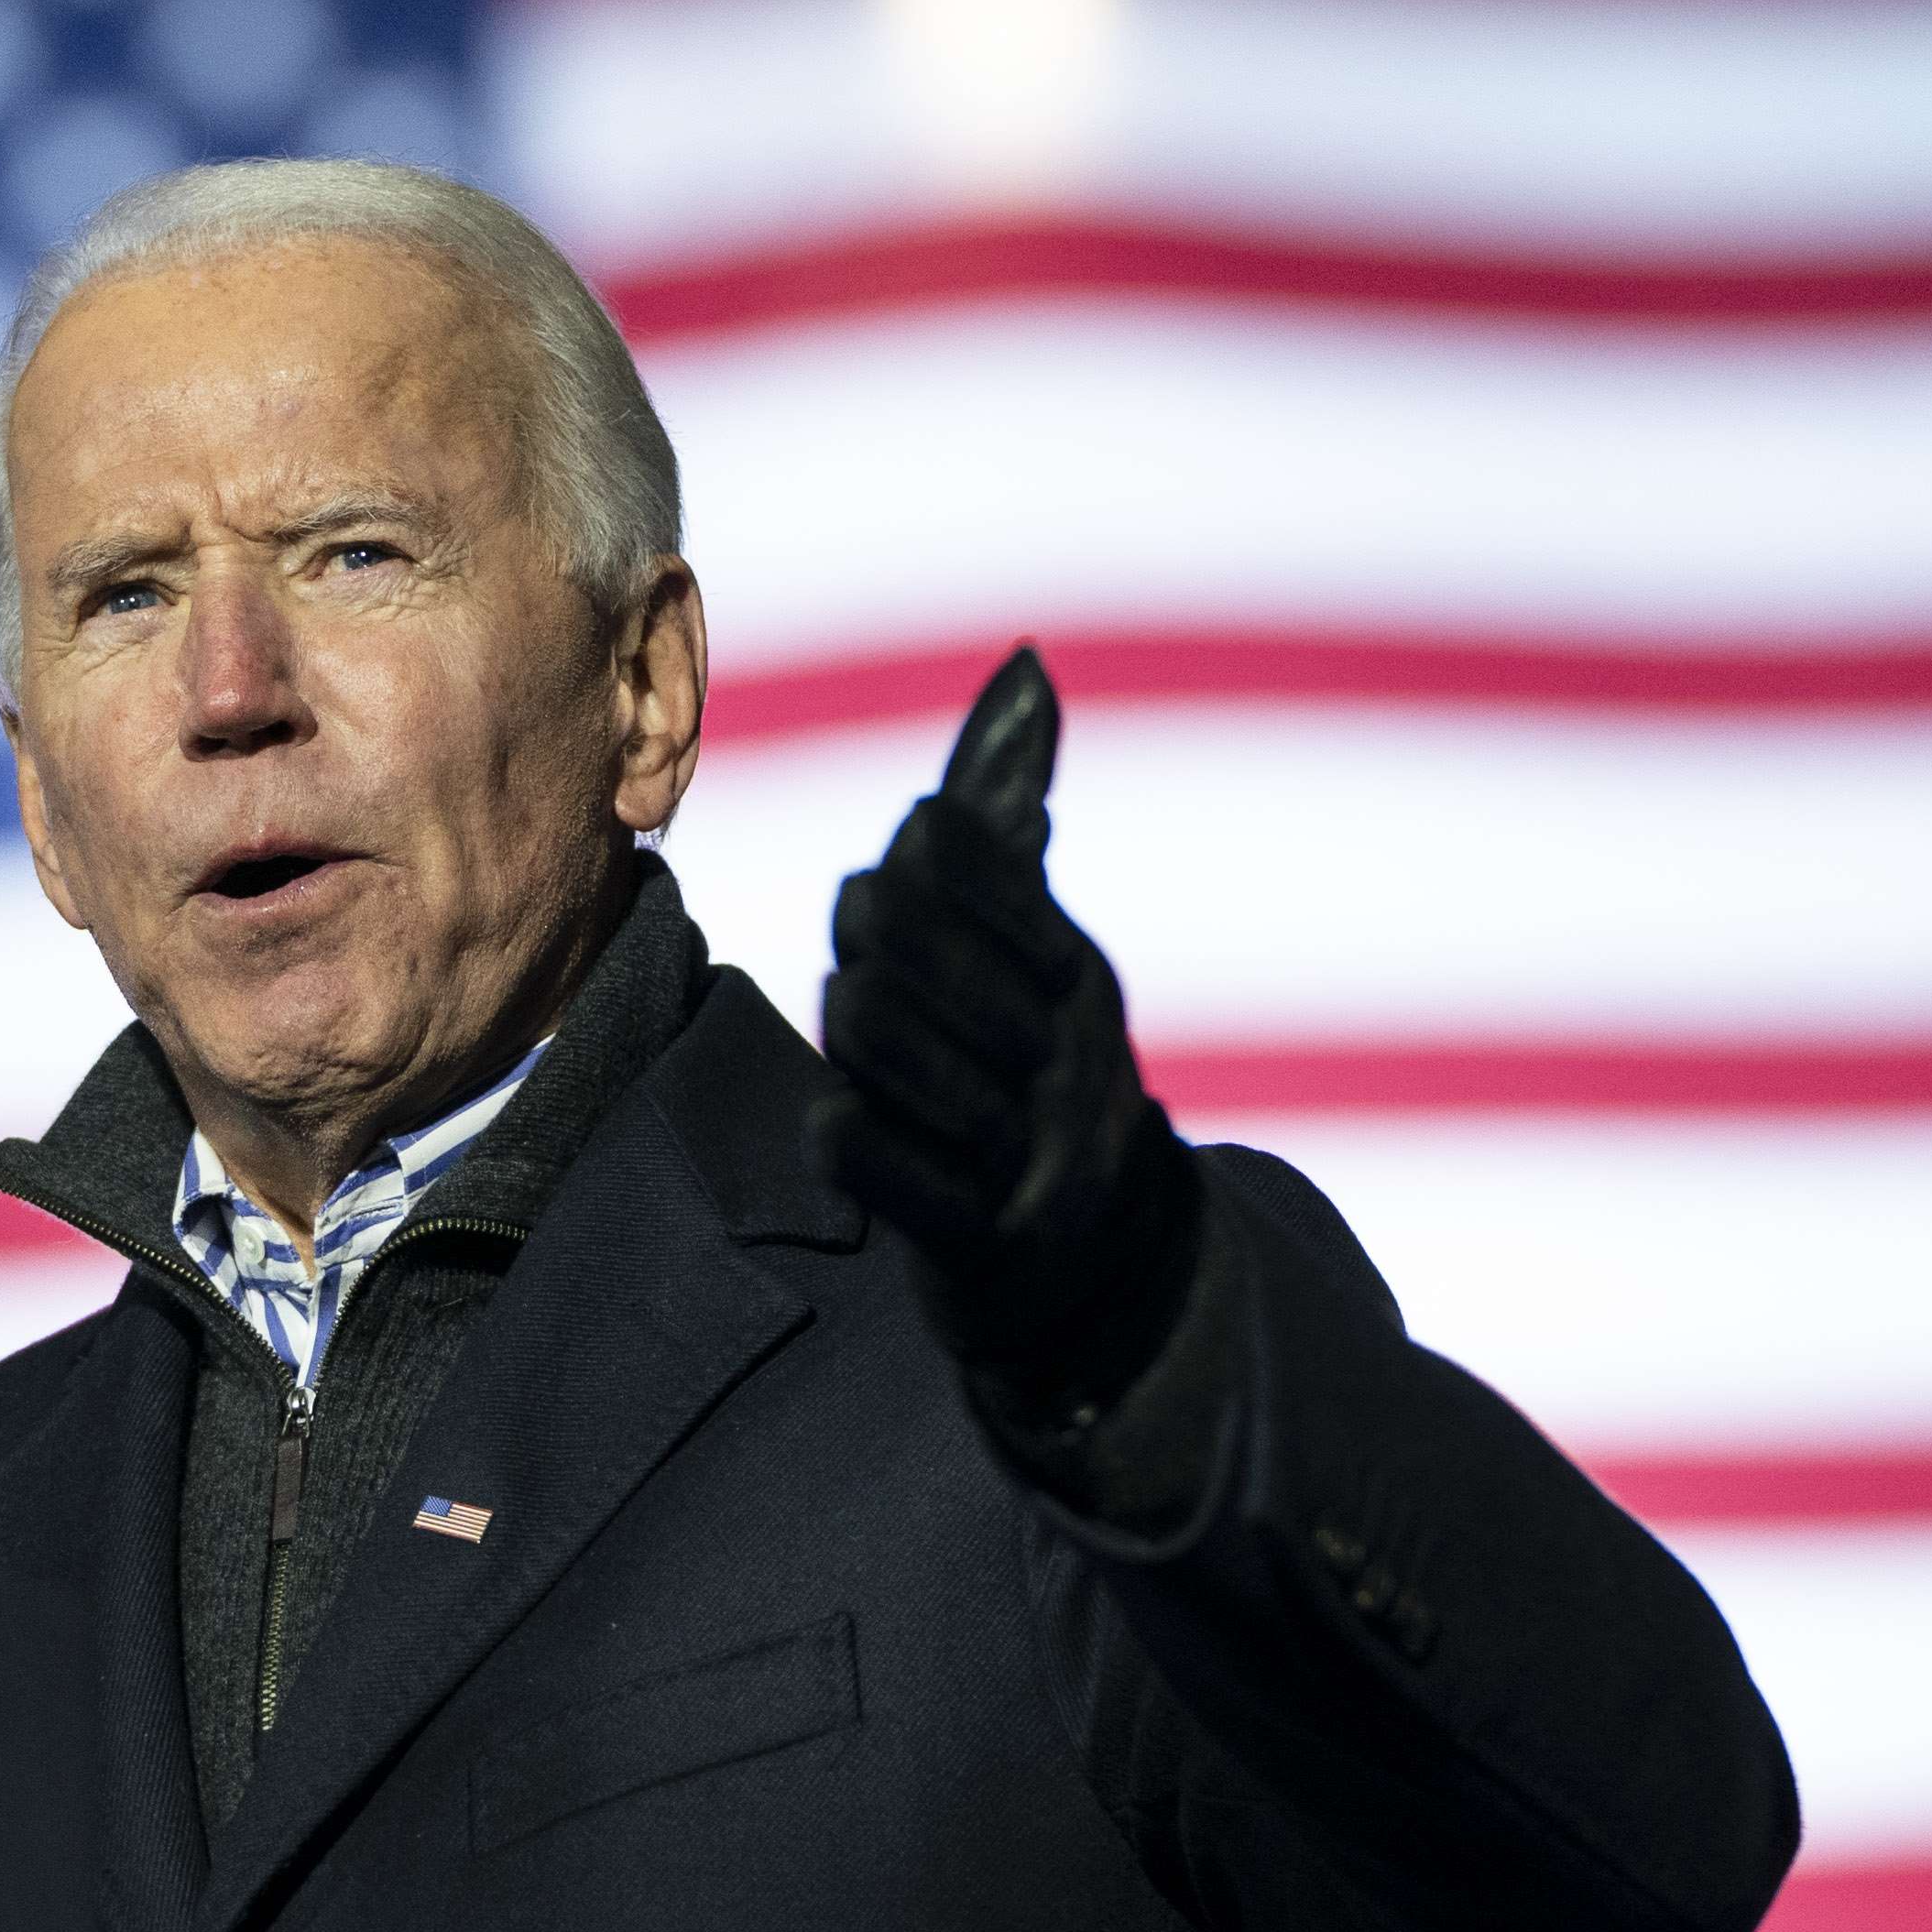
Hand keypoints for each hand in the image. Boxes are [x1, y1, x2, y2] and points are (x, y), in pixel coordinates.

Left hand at [805, 646, 1207, 1421]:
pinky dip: (875, 1156)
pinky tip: (831, 1121)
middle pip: (987, 995)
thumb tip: (1023, 670)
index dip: (967, 875)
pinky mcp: (981, 1250)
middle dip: (924, 942)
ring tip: (849, 995)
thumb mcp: (1042, 946)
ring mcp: (1029, 1164)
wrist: (1101, 1261)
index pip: (1026, 917)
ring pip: (950, 1088)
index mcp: (1077, 990)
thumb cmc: (1036, 1064)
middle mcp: (1066, 1072)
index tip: (910, 839)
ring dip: (891, 1037)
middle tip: (861, 903)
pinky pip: (920, 1196)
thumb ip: (1012, 822)